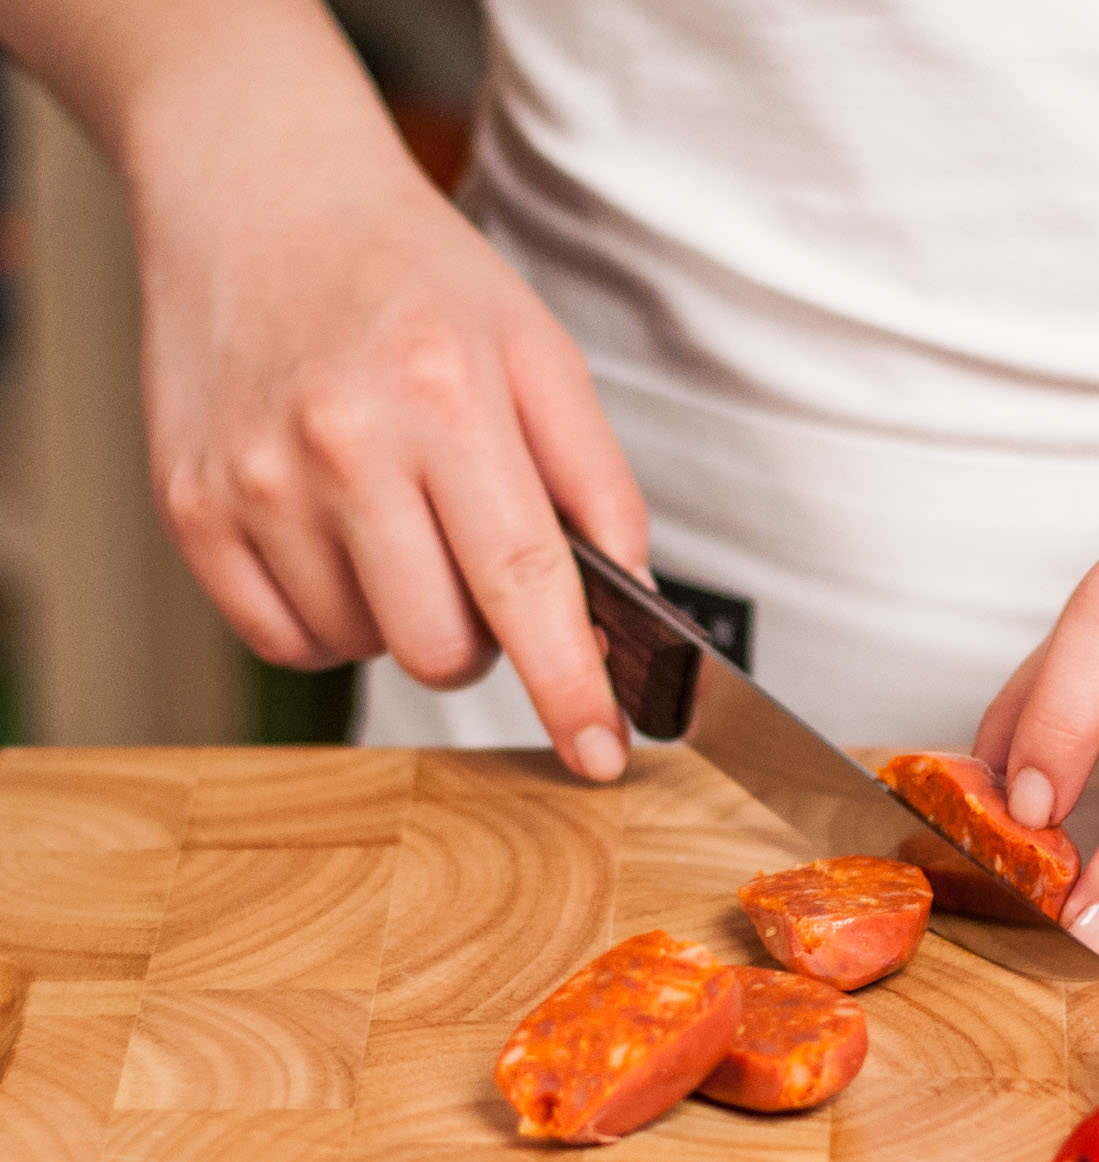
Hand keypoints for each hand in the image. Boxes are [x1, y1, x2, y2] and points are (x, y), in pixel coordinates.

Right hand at [134, 134, 645, 778]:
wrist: (261, 193)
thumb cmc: (412, 277)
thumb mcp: (539, 352)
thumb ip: (597, 483)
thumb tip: (633, 604)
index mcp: (447, 399)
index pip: (526, 586)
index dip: (572, 689)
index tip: (602, 756)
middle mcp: (341, 444)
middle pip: (440, 647)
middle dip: (484, 638)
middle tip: (473, 552)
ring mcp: (253, 480)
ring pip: (364, 648)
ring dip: (401, 615)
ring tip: (394, 512)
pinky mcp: (189, 509)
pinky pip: (284, 641)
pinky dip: (329, 617)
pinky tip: (336, 537)